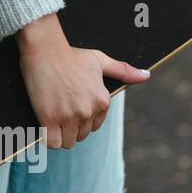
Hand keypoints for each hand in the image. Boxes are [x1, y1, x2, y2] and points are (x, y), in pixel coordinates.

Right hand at [16, 13, 150, 149]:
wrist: (46, 49)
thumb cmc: (71, 55)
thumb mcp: (101, 61)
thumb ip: (123, 71)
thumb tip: (146, 76)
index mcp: (102, 101)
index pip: (95, 126)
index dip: (83, 120)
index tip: (72, 107)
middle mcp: (88, 111)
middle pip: (81, 136)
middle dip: (71, 128)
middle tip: (60, 111)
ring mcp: (69, 116)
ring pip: (67, 142)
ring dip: (60, 135)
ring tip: (53, 120)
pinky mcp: (50, 119)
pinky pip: (52, 143)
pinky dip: (48, 139)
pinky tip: (46, 127)